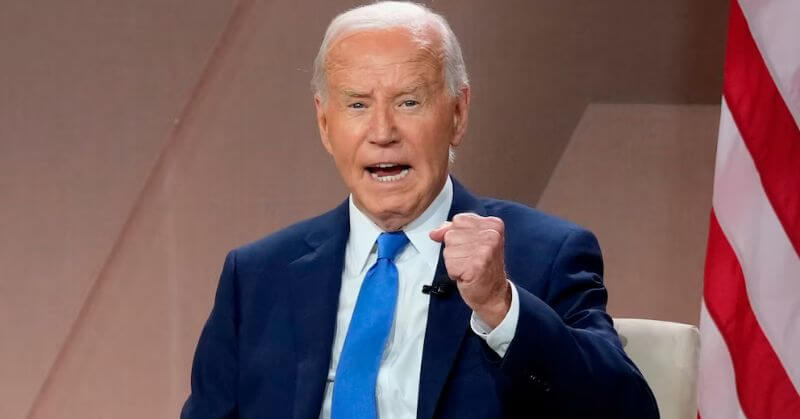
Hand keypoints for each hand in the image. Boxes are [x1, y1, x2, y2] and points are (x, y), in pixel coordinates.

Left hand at [429, 213, 510, 327]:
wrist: (494, 294)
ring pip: (448, 250)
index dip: (457, 235)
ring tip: (468, 266)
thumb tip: (435, 232)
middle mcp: (491, 235)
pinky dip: (454, 272)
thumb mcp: (476, 242)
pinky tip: (466, 275)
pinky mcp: (476, 266)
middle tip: (470, 259)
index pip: (459, 220)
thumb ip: (456, 231)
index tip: (468, 247)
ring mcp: (484, 250)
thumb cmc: (485, 268)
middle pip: (451, 234)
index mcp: (493, 225)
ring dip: (454, 261)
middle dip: (455, 250)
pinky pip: (450, 264)